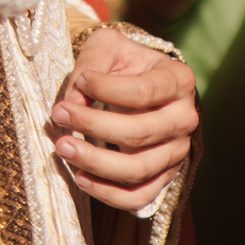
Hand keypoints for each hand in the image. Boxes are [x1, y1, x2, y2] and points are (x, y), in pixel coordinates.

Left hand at [51, 28, 196, 212]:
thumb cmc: (123, 65)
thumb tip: (75, 101)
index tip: (79, 81)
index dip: (107, 89)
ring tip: (62, 146)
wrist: (140, 87)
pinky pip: (138, 197)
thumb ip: (92, 63)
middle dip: (92, 126)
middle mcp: (185, 118)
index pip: (145, 92)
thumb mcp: (109, 47)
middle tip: (59, 114)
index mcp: (180, 81)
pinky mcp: (163, 177)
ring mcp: (177, 151)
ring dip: (94, 161)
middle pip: (139, 133)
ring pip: (137, 169)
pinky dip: (107, 193)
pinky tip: (80, 177)